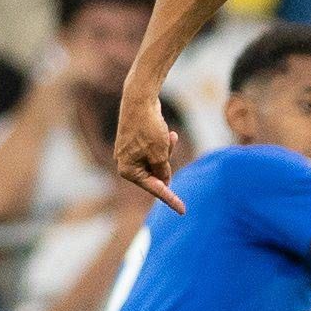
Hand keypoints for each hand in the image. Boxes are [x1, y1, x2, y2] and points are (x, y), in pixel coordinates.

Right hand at [116, 86, 185, 211]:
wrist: (140, 99)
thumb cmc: (148, 127)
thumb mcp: (160, 153)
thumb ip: (163, 171)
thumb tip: (165, 182)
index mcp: (127, 170)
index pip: (154, 188)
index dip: (170, 199)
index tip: (183, 211)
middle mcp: (126, 163)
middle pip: (156, 174)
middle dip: (167, 161)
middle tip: (168, 143)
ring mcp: (131, 154)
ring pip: (158, 162)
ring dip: (168, 151)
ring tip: (168, 135)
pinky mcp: (137, 144)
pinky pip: (156, 151)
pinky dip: (164, 145)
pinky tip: (169, 132)